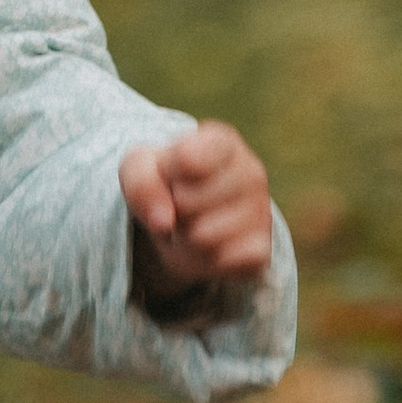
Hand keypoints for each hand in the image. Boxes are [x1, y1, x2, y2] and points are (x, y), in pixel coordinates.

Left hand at [120, 119, 273, 295]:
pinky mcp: (262, 249)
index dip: (165, 173)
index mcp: (222, 141)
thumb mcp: (139, 168)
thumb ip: (141, 182)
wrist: (185, 220)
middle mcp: (251, 171)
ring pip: (203, 236)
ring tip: (191, 225)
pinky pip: (222, 261)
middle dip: (172, 210)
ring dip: (185, 238)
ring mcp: (261, 211)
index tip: (168, 171)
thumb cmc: (165, 182)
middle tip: (178, 205)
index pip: (187, 158)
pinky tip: (209, 246)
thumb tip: (164, 221)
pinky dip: (205, 260)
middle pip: (187, 202)